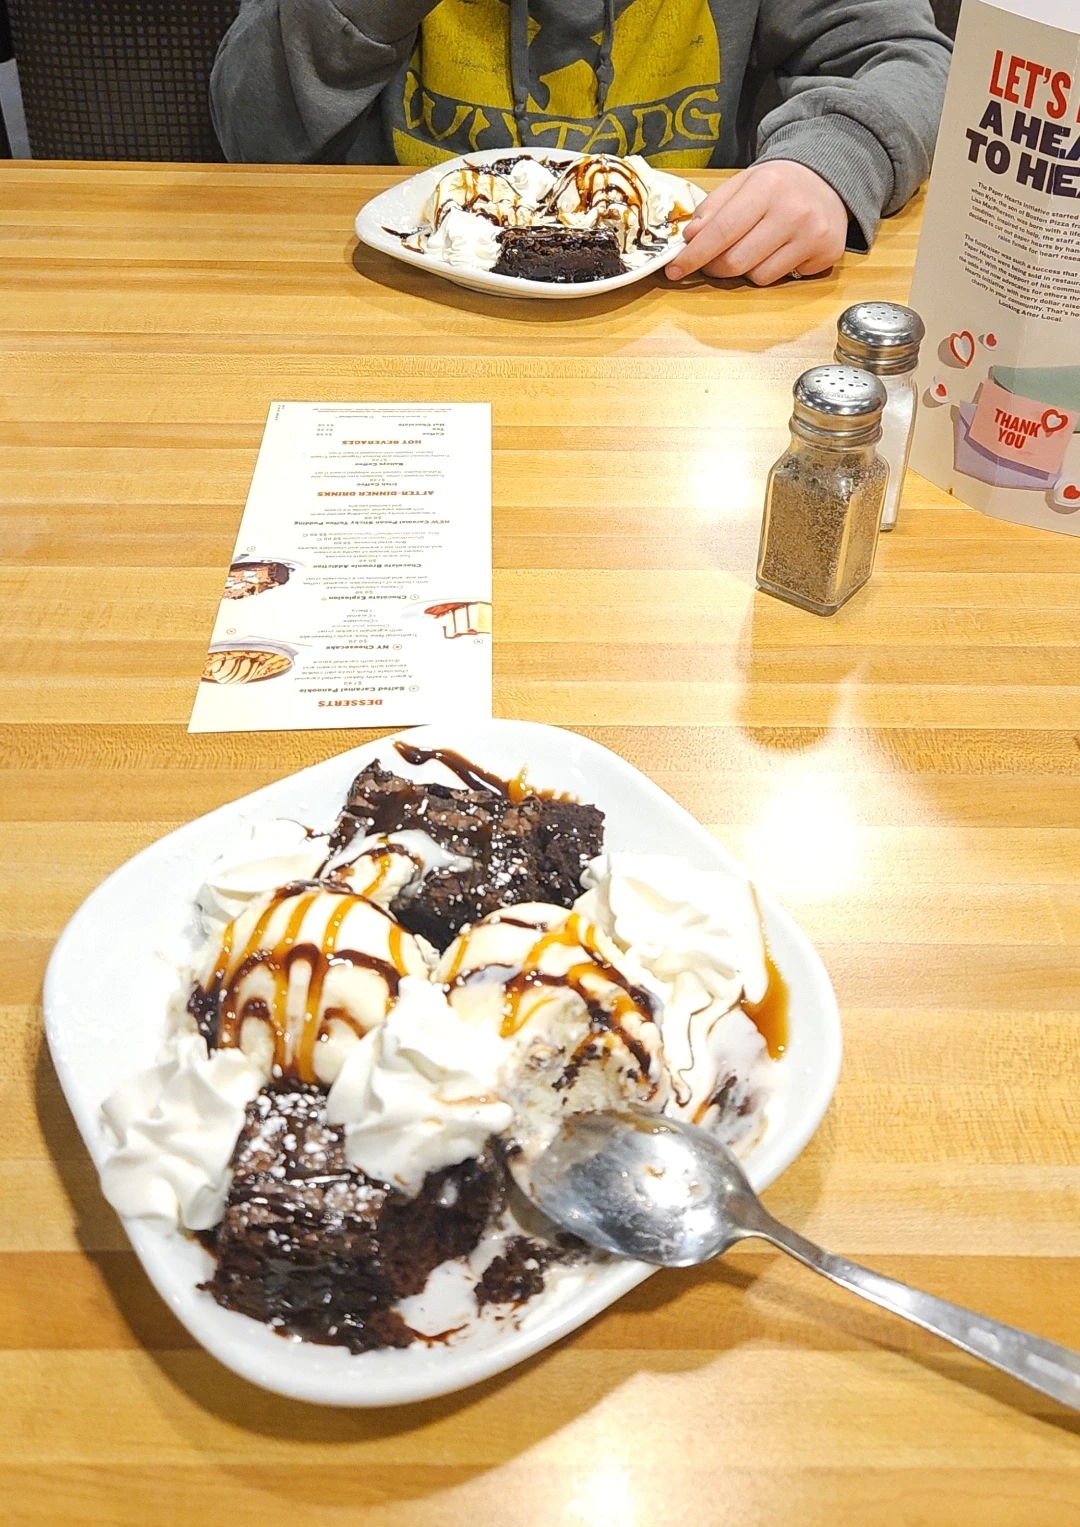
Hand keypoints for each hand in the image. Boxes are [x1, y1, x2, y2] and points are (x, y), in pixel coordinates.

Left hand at [666, 160, 848, 285]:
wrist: (829, 180)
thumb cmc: (778, 184)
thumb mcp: (743, 183)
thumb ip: (714, 208)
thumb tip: (690, 238)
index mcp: (767, 186)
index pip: (722, 230)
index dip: (694, 255)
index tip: (674, 269)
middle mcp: (792, 212)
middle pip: (736, 261)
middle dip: (714, 267)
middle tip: (710, 261)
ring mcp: (811, 236)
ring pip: (757, 276)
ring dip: (744, 269)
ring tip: (753, 247)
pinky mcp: (825, 254)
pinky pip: (780, 279)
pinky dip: (769, 271)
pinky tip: (778, 251)